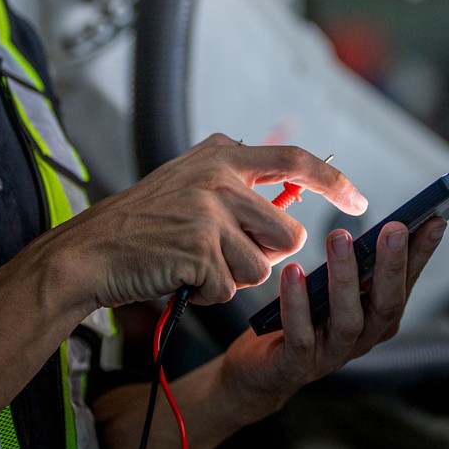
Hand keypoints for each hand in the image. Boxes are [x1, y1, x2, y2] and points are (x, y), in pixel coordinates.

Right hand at [48, 133, 367, 308]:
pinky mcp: (199, 249)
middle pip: (288, 234)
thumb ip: (238, 188)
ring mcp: (210, 212)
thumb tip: (292, 210)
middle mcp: (220, 175)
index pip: (296, 161)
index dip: (334, 182)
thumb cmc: (142, 225)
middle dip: (266, 258)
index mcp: (222, 154)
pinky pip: (229, 289)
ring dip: (232, 279)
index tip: (361, 201)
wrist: (88, 252)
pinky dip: (207, 294)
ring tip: (193, 265)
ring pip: (262, 267)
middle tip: (223, 258)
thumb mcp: (191, 184)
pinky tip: (178, 278)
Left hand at [217, 216, 448, 420]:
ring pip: (348, 320)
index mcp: (378, 317)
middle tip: (394, 228)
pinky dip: (297, 304)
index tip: (436, 220)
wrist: (260, 370)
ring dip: (345, 278)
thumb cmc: (303, 317)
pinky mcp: (297, 367)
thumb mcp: (335, 288)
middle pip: (387, 304)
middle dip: (393, 265)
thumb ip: (358, 265)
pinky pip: (301, 336)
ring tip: (338, 237)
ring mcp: (333, 355)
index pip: (407, 282)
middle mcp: (364, 338)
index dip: (422, 253)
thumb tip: (382, 223)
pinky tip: (293, 272)